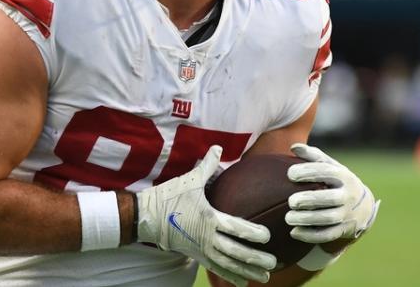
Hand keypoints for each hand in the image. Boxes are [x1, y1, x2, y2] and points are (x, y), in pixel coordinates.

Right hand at [136, 145, 276, 286]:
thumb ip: (207, 165)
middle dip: (255, 258)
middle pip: (235, 252)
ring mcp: (201, 249)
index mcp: (208, 219)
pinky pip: (216, 268)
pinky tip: (244, 282)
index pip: (235, 228)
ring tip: (266, 276)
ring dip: (247, 271)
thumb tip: (218, 146)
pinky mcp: (196, 255)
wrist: (146, 217)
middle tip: (273, 262)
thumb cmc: (169, 197)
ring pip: (228, 264)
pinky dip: (231, 276)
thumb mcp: (189, 180)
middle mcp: (206, 238)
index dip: (252, 233)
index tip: (267, 236)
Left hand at [285, 143, 379, 243]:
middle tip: (291, 201)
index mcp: (343, 176)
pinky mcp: (343, 230)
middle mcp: (348, 195)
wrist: (363, 207)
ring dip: (307, 219)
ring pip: (328, 219)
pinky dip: (310, 235)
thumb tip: (293, 147)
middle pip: (330, 198)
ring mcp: (347, 214)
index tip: (290, 174)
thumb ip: (313, 156)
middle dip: (309, 200)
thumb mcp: (330, 166)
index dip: (308, 172)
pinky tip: (294, 232)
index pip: (326, 172)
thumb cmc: (337, 182)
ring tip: (288, 217)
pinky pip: (327, 235)